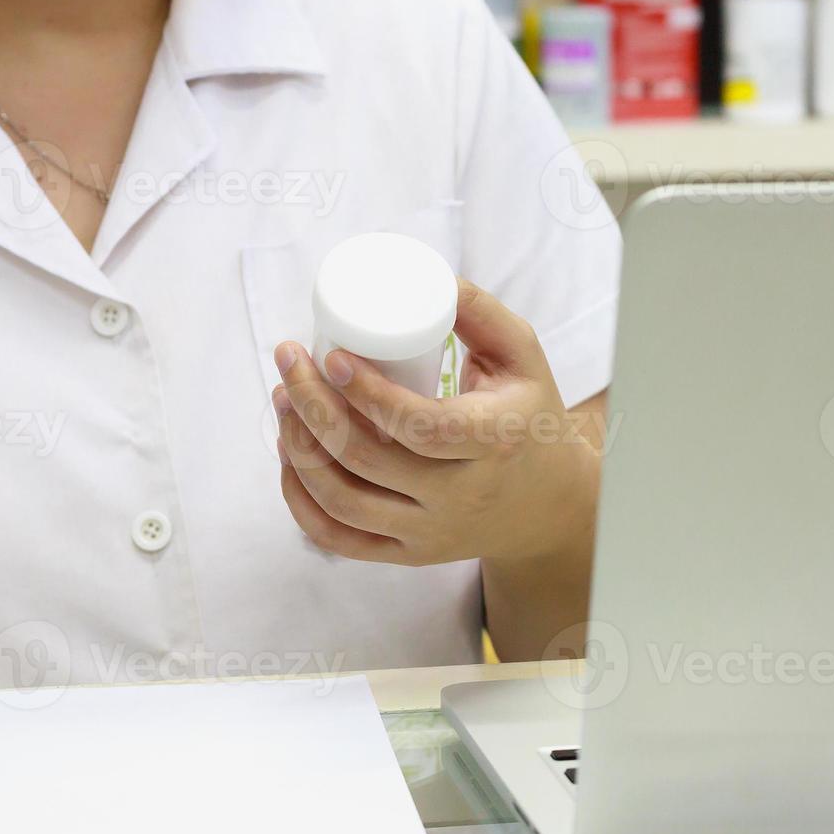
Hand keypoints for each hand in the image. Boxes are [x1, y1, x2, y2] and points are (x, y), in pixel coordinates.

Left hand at [271, 280, 601, 567]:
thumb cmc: (530, 417)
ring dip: (298, 450)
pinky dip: (301, 502)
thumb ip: (481, 312)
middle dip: (312, 407)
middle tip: (290, 364)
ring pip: (343, 501)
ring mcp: (433, 532)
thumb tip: (430, 277)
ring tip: (283, 403)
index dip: (368, 394)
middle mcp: (463, 496)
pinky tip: (289, 460)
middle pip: (367, 460)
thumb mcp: (524, 356)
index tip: (331, 356)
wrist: (549, 503)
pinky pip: (340, 541)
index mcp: (495, 441)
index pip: (422, 426)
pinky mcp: (411, 556)